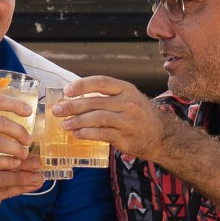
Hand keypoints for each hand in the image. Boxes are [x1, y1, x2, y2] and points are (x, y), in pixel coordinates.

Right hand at [0, 154, 44, 220]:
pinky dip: (20, 188)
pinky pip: (2, 192)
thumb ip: (10, 165)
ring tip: (38, 177)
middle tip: (37, 163)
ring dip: (22, 177)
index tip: (31, 151)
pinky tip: (32, 186)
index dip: (14, 149)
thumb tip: (35, 160)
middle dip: (20, 163)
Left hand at [52, 75, 171, 162]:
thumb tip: (76, 98)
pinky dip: (86, 134)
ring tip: (64, 124)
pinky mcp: (125, 137)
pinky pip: (101, 134)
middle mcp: (128, 103)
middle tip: (57, 110)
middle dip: (72, 106)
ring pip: (97, 118)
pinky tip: (77, 134)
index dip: (82, 85)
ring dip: (77, 121)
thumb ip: (107, 97)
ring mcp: (128, 121)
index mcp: (127, 89)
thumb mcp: (129, 99)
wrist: (162, 136)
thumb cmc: (140, 116)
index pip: (101, 82)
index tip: (67, 90)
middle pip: (95, 102)